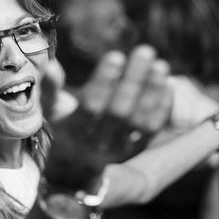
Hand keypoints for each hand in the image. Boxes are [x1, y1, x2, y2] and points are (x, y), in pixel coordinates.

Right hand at [45, 45, 171, 189]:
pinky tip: (168, 82)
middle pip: (120, 111)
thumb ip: (50, 89)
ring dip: (152, 92)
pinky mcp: (137, 149)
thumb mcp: (52, 111)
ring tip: (160, 64)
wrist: (76, 168)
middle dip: (134, 80)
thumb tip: (51, 65)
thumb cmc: (65, 128)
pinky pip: (153, 129)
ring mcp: (120, 148)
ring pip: (141, 121)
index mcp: (75, 130)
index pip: (92, 105)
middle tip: (144, 51)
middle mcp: (98, 142)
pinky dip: (163, 106)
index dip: (104, 81)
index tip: (116, 55)